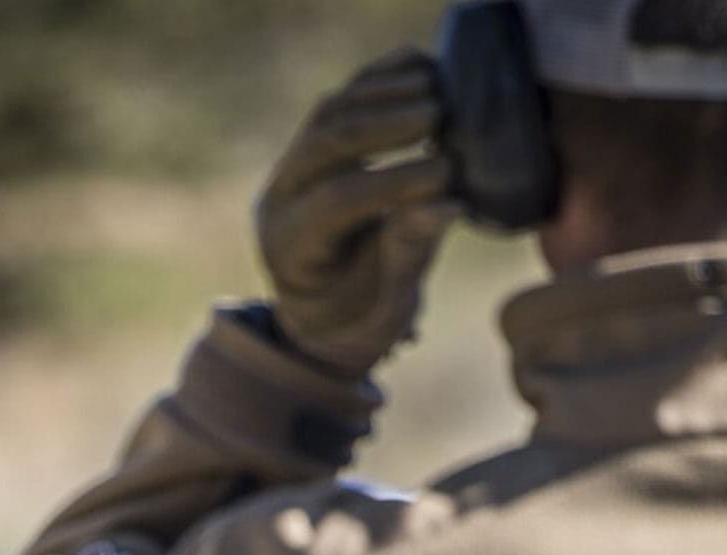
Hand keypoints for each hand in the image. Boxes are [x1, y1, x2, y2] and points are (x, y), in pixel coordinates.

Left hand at [256, 48, 459, 378]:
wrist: (332, 306)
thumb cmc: (362, 313)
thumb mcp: (384, 305)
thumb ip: (407, 256)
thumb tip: (446, 205)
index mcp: (290, 247)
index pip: (336, 202)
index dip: (393, 183)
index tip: (446, 173)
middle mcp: (280, 198)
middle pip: (326, 143)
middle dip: (386, 125)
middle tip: (442, 115)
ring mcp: (291, 163)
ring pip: (332, 110)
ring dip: (387, 93)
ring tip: (440, 90)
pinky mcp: (313, 139)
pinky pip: (345, 95)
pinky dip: (383, 77)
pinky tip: (425, 68)